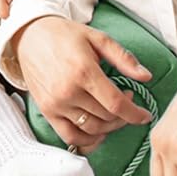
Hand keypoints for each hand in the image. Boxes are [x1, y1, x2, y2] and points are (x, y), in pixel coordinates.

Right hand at [12, 16, 153, 152]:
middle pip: (106, 118)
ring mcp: (56, 103)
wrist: (30, 34)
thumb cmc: (64, 34)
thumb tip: (146, 76)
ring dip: (109, 127)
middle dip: (123, 116)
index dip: (135, 113)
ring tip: (113, 114)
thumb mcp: (97, 38)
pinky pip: (70, 137)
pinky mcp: (47, 111)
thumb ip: (123, 58)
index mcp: (83, 71)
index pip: (116, 104)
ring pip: (92, 129)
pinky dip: (87, 140)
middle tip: (126, 103)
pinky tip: (98, 132)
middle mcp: (69, 91)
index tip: (145, 115)